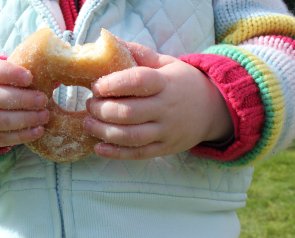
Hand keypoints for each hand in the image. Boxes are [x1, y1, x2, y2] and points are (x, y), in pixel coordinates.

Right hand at [0, 57, 48, 147]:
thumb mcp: (7, 74)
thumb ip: (27, 75)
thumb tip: (58, 79)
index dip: (10, 73)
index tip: (30, 77)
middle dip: (21, 99)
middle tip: (43, 100)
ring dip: (23, 119)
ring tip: (44, 116)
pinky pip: (0, 138)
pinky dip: (21, 136)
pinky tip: (38, 131)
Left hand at [84, 42, 232, 159]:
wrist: (214, 109)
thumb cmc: (182, 83)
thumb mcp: (166, 63)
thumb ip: (138, 54)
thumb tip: (109, 41)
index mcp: (166, 82)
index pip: (138, 82)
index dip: (113, 84)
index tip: (96, 86)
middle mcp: (167, 108)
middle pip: (129, 112)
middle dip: (102, 110)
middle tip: (90, 104)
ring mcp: (167, 131)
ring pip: (132, 136)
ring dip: (104, 131)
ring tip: (88, 123)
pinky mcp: (166, 148)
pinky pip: (138, 153)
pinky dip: (116, 153)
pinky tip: (99, 147)